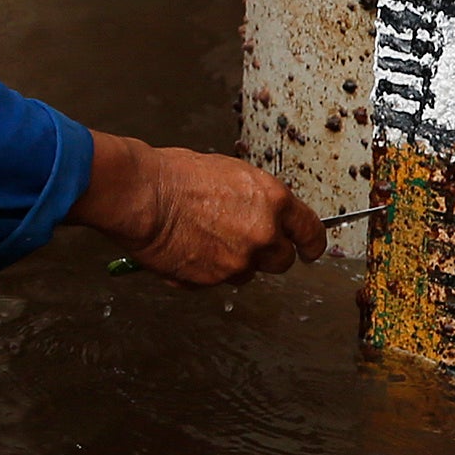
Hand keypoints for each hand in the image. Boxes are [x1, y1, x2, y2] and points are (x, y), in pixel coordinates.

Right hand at [69, 133, 325, 285]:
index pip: (310, 231)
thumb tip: (260, 211)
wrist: (143, 196)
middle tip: (244, 243)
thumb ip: (254, 198)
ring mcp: (239, 261)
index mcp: (272, 200)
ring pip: (247, 272)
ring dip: (233, 262)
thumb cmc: (176, 175)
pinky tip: (186, 250)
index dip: (312, 244)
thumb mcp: (229, 173)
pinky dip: (205, 271)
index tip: (310, 250)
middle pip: (282, 261)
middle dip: (267, 255)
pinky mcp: (213, 280)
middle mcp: (263, 234)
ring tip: (203, 240)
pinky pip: (217, 281)